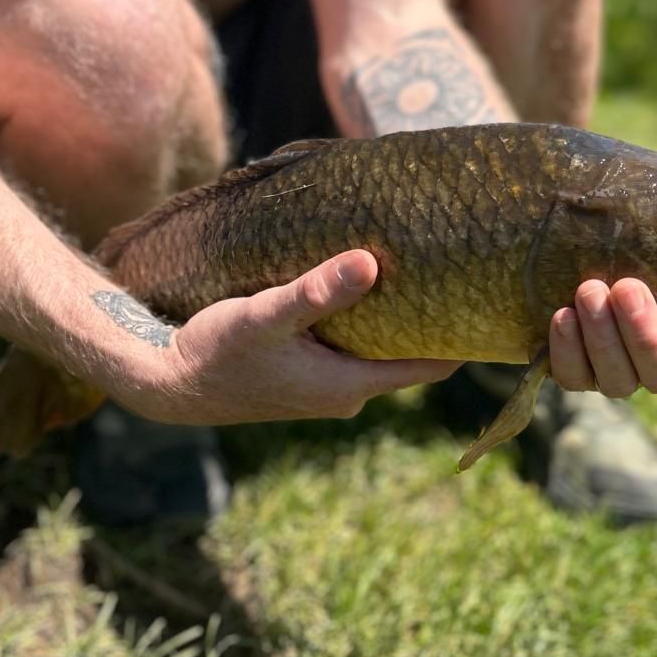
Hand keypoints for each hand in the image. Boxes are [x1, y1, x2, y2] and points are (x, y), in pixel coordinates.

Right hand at [115, 249, 456, 425]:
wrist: (163, 383)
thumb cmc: (213, 352)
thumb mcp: (264, 316)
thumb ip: (316, 292)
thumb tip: (371, 264)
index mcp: (348, 386)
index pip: (432, 365)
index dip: (466, 337)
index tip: (493, 300)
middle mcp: (344, 393)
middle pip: (410, 355)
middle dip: (436, 319)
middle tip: (463, 269)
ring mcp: (325, 386)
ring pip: (381, 350)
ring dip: (400, 318)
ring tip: (425, 269)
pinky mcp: (306, 375)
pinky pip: (354, 348)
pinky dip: (369, 322)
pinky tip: (369, 287)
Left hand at [548, 141, 656, 397]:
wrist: (573, 245)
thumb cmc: (642, 235)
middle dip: (644, 333)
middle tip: (626, 287)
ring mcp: (616, 371)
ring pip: (619, 380)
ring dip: (604, 338)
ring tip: (588, 290)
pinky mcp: (575, 372)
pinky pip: (572, 376)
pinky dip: (567, 350)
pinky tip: (560, 316)